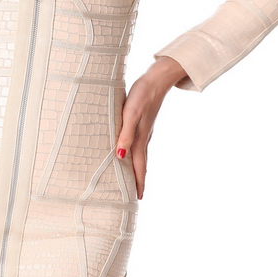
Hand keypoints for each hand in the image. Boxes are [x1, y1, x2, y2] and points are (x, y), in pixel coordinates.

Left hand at [115, 57, 186, 198]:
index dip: (138, 182)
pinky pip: (138, 144)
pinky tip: (131, 151)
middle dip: (139, 179)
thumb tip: (120, 156)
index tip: (139, 198)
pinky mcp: (144, 122)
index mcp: (140, 138)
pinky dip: (135, 153)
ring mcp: (145, 130)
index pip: (138, 166)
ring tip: (134, 179)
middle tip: (137, 195)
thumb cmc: (142, 95)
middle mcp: (143, 137)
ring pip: (140, 154)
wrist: (157, 78)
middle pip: (140, 163)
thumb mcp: (130, 114)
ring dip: (137, 168)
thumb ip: (125, 134)